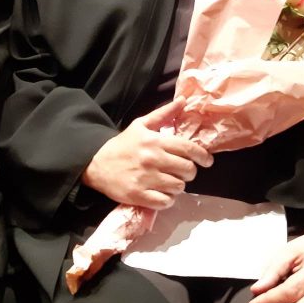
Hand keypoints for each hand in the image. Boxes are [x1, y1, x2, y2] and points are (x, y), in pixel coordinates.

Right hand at [81, 97, 212, 209]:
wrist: (96, 164)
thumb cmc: (123, 145)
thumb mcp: (141, 125)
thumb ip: (164, 114)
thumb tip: (183, 100)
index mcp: (155, 141)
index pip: (189, 149)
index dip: (203, 156)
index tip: (207, 161)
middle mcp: (153, 160)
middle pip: (188, 170)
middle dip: (189, 172)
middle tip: (182, 171)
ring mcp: (146, 179)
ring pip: (179, 187)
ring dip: (177, 186)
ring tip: (169, 182)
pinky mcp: (139, 195)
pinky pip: (166, 202)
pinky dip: (167, 200)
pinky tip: (161, 193)